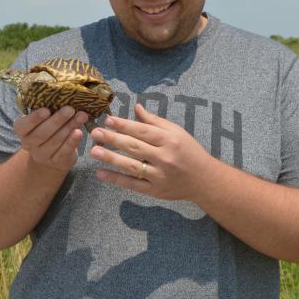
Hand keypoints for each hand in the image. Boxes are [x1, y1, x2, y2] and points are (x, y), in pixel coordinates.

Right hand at [14, 106, 87, 171]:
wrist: (51, 153)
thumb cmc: (48, 128)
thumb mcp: (43, 119)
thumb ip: (48, 109)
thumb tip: (64, 92)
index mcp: (22, 130)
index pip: (23, 125)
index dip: (34, 118)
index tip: (46, 110)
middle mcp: (29, 144)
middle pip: (42, 133)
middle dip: (58, 120)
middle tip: (70, 109)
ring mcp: (42, 155)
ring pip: (55, 142)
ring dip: (69, 127)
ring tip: (82, 116)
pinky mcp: (56, 162)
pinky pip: (64, 152)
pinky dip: (72, 141)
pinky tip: (80, 132)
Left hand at [89, 103, 210, 200]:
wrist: (205, 180)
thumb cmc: (189, 151)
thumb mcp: (176, 132)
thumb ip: (155, 121)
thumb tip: (136, 108)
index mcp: (169, 140)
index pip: (142, 131)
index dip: (124, 125)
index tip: (107, 120)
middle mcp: (164, 157)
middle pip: (134, 147)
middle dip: (113, 139)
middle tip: (94, 132)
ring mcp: (159, 176)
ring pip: (131, 166)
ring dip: (111, 158)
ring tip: (94, 151)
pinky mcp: (155, 191)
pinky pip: (133, 185)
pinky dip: (116, 179)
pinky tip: (101, 173)